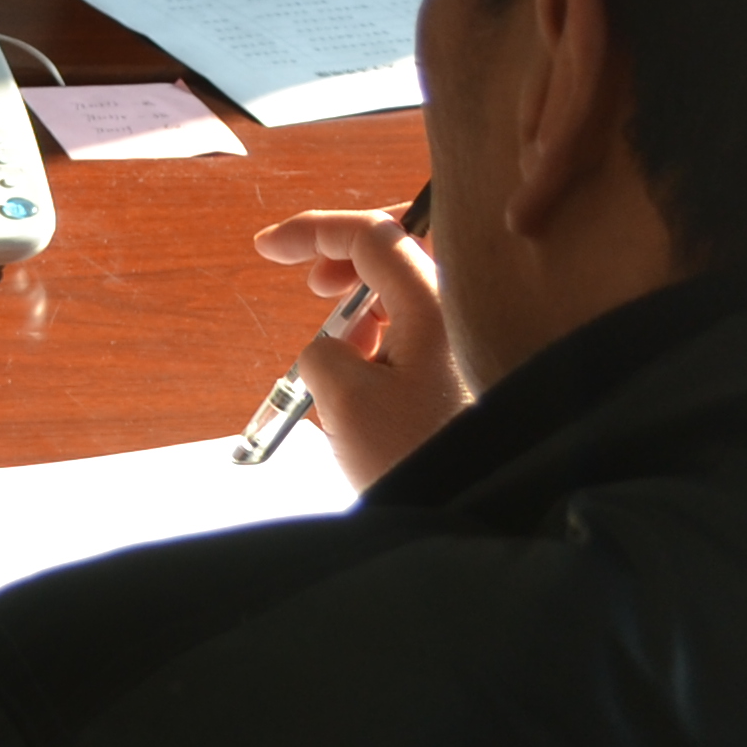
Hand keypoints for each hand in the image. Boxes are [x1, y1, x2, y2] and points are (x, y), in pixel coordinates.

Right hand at [251, 203, 461, 483]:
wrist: (478, 515)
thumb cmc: (416, 458)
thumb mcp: (344, 399)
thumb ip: (323, 349)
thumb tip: (334, 345)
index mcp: (437, 306)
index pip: (373, 235)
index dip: (313, 231)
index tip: (268, 248)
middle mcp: (463, 313)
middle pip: (407, 245)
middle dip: (351, 253)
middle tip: (314, 285)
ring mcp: (471, 343)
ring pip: (414, 288)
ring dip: (368, 300)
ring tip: (342, 350)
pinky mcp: (470, 372)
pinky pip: (426, 327)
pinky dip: (388, 330)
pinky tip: (367, 373)